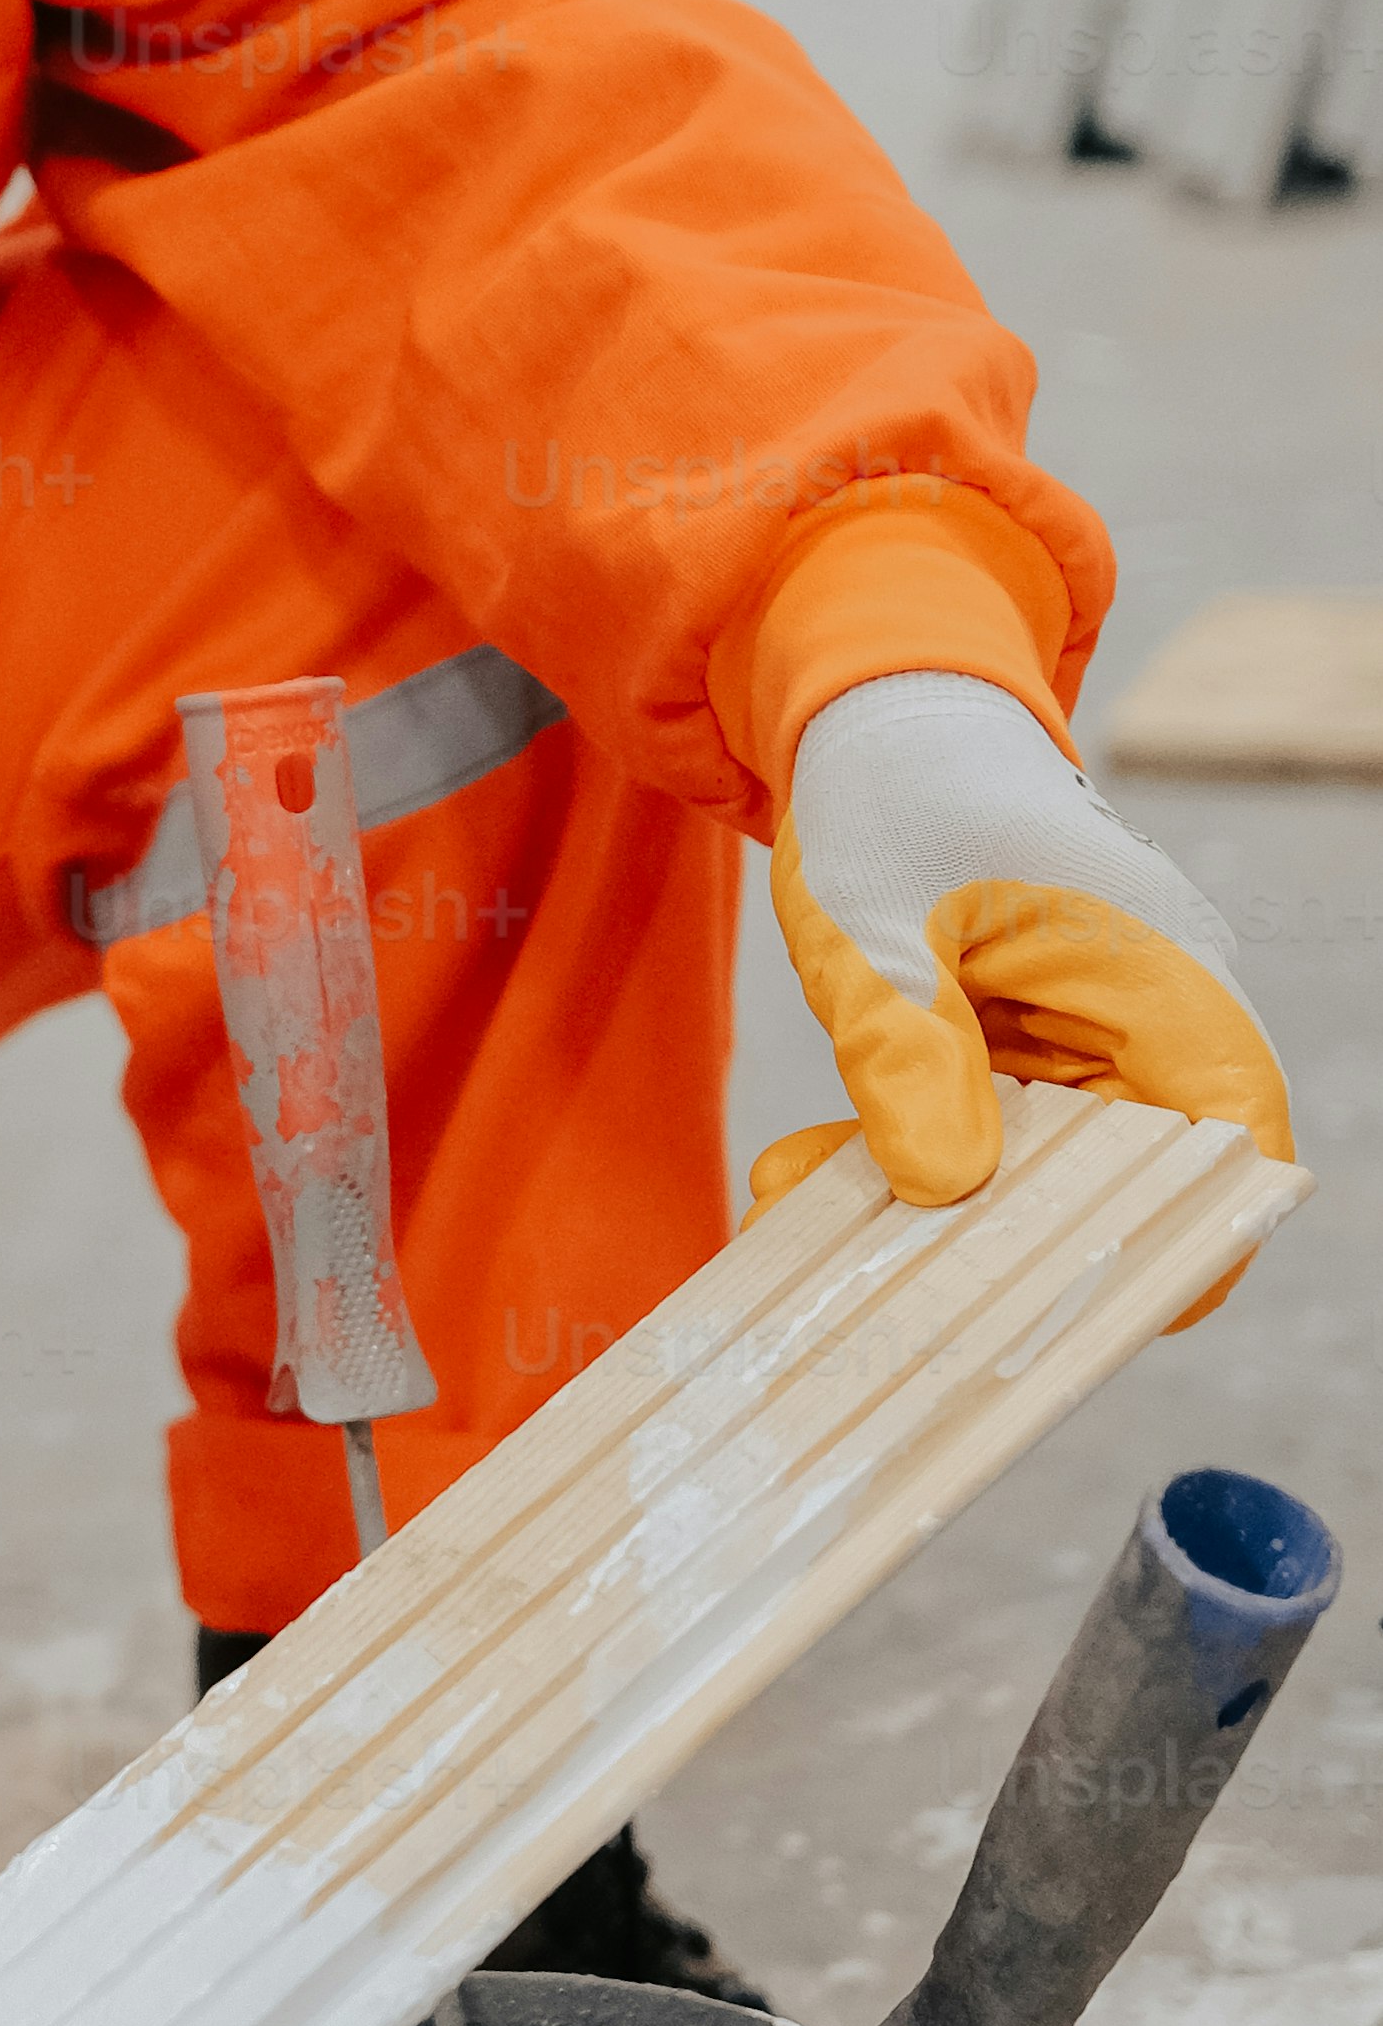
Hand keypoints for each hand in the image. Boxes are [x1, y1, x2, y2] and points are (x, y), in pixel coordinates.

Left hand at [760, 676, 1292, 1292]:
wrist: (870, 727)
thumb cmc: (898, 792)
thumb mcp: (876, 913)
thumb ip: (905, 1039)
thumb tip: (944, 1185)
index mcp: (1158, 970)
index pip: (1231, 1125)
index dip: (1196, 1228)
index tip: (1098, 1298)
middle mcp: (1140, 1021)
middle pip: (1120, 1176)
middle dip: (1000, 1237)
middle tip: (873, 1267)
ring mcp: (1078, 1045)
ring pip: (1031, 1173)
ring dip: (921, 1203)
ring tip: (794, 1203)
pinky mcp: (1016, 1058)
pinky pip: (975, 1141)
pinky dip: (892, 1161)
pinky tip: (794, 1173)